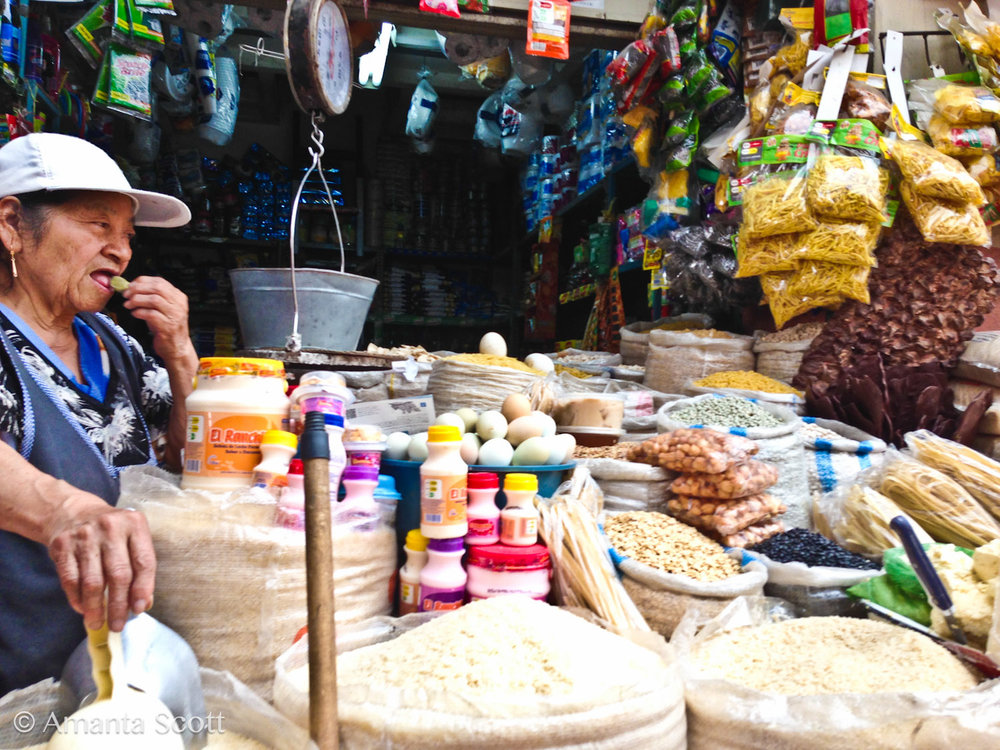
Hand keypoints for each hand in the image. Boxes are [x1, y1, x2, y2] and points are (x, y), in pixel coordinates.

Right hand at [46, 494, 155, 631]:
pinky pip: (71, 579)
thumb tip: (143, 603)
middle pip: (119, 574)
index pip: (144, 561)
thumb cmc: (110, 532)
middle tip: (118, 625)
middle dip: (118, 605)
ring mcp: (85, 536)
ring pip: (93, 581)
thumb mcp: (131, 539)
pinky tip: (82, 609)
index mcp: (135, 525)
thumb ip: (140, 567)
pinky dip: (77, 599)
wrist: (73, 512)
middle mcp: (111, 528)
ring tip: (98, 623)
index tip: (139, 609)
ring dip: (95, 608)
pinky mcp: (62, 546)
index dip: (143, 588)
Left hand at [120, 276, 194, 364]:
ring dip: (137, 300)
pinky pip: (151, 314)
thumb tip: (131, 288)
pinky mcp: (168, 326)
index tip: (130, 286)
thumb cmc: (166, 327)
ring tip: (128, 305)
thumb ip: (152, 297)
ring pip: (154, 299)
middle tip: (126, 294)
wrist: (176, 347)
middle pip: (157, 288)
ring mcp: (175, 315)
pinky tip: (134, 314)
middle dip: (138, 289)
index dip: (142, 281)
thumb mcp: (162, 309)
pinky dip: (139, 312)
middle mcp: (178, 304)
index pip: (159, 281)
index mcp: (178, 297)